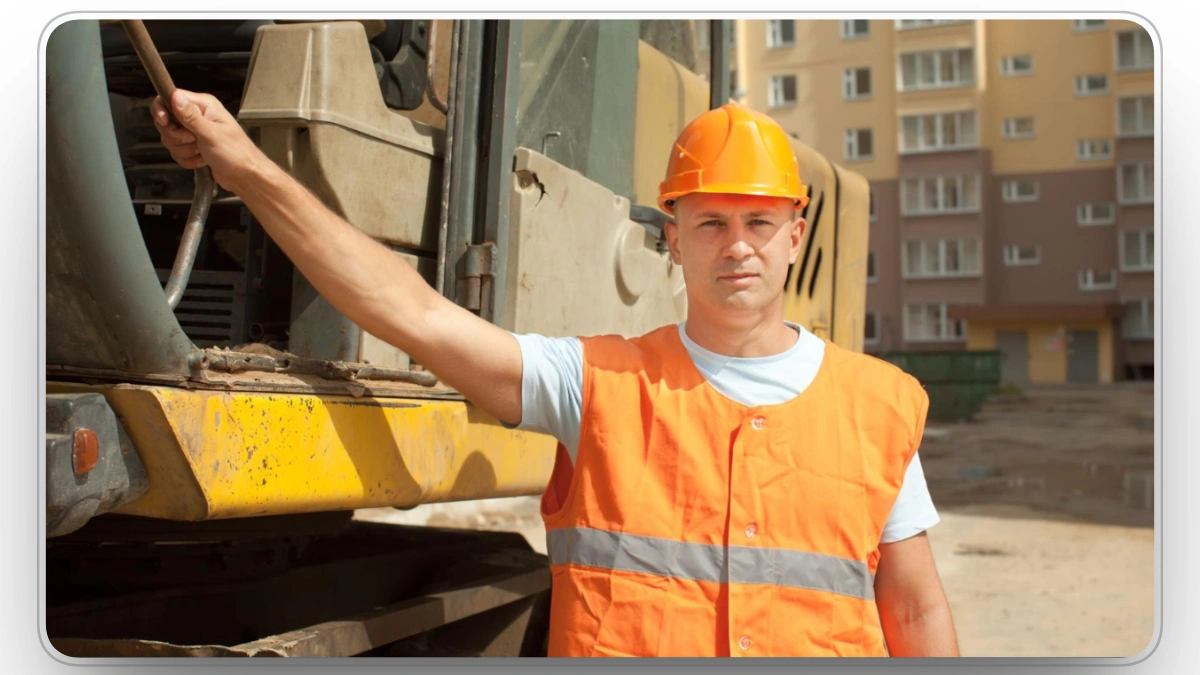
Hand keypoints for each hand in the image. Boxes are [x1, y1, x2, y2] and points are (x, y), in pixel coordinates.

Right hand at [150, 89, 264, 193]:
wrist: (244, 175)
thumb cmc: (237, 153)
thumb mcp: (211, 133)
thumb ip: (190, 116)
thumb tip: (175, 97)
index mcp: (203, 105)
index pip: (169, 98)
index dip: (162, 111)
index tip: (165, 122)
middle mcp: (197, 116)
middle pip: (166, 122)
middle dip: (177, 138)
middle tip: (194, 141)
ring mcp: (194, 131)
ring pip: (170, 140)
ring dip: (185, 151)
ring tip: (202, 151)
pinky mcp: (192, 146)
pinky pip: (177, 152)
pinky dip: (188, 159)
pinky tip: (202, 159)